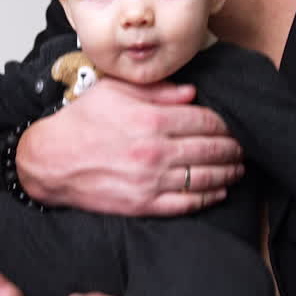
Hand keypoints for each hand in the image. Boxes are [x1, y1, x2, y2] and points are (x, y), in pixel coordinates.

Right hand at [16, 78, 243, 215]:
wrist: (50, 161)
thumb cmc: (80, 122)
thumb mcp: (114, 91)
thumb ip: (156, 90)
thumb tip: (191, 92)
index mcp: (151, 120)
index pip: (205, 120)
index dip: (226, 123)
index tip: (234, 123)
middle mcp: (156, 151)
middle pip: (211, 149)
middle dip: (233, 147)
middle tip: (244, 145)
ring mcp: (151, 181)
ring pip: (205, 177)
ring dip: (228, 172)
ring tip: (239, 167)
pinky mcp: (144, 205)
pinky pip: (187, 203)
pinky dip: (209, 197)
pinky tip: (220, 190)